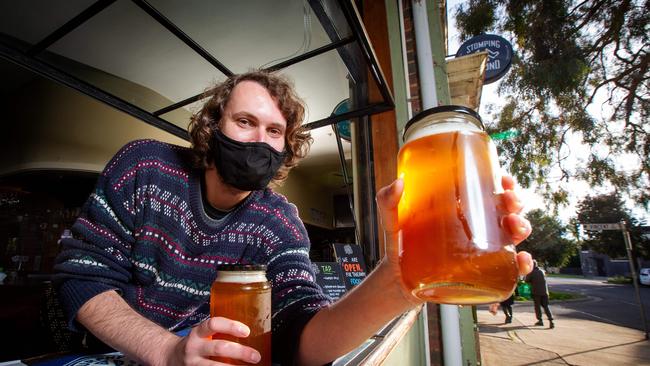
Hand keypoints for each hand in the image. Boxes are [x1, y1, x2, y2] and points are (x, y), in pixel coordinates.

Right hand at [164, 317, 260, 364]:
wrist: (169, 357)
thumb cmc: (195, 344)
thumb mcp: (202, 334)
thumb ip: (219, 333)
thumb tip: (251, 335)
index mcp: (198, 333)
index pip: (213, 324)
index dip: (231, 326)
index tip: (247, 331)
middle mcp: (194, 347)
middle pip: (219, 348)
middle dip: (240, 352)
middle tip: (255, 356)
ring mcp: (193, 364)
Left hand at [375, 175, 533, 300]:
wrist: (396, 282)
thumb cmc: (399, 246)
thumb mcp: (392, 220)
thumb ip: (388, 202)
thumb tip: (397, 183)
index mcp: (460, 209)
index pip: (488, 192)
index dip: (503, 184)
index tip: (505, 180)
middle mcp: (475, 228)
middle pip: (504, 211)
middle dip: (514, 204)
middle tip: (508, 203)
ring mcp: (480, 251)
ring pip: (511, 236)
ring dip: (521, 228)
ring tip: (515, 228)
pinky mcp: (481, 274)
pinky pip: (508, 269)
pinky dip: (521, 264)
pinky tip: (522, 259)